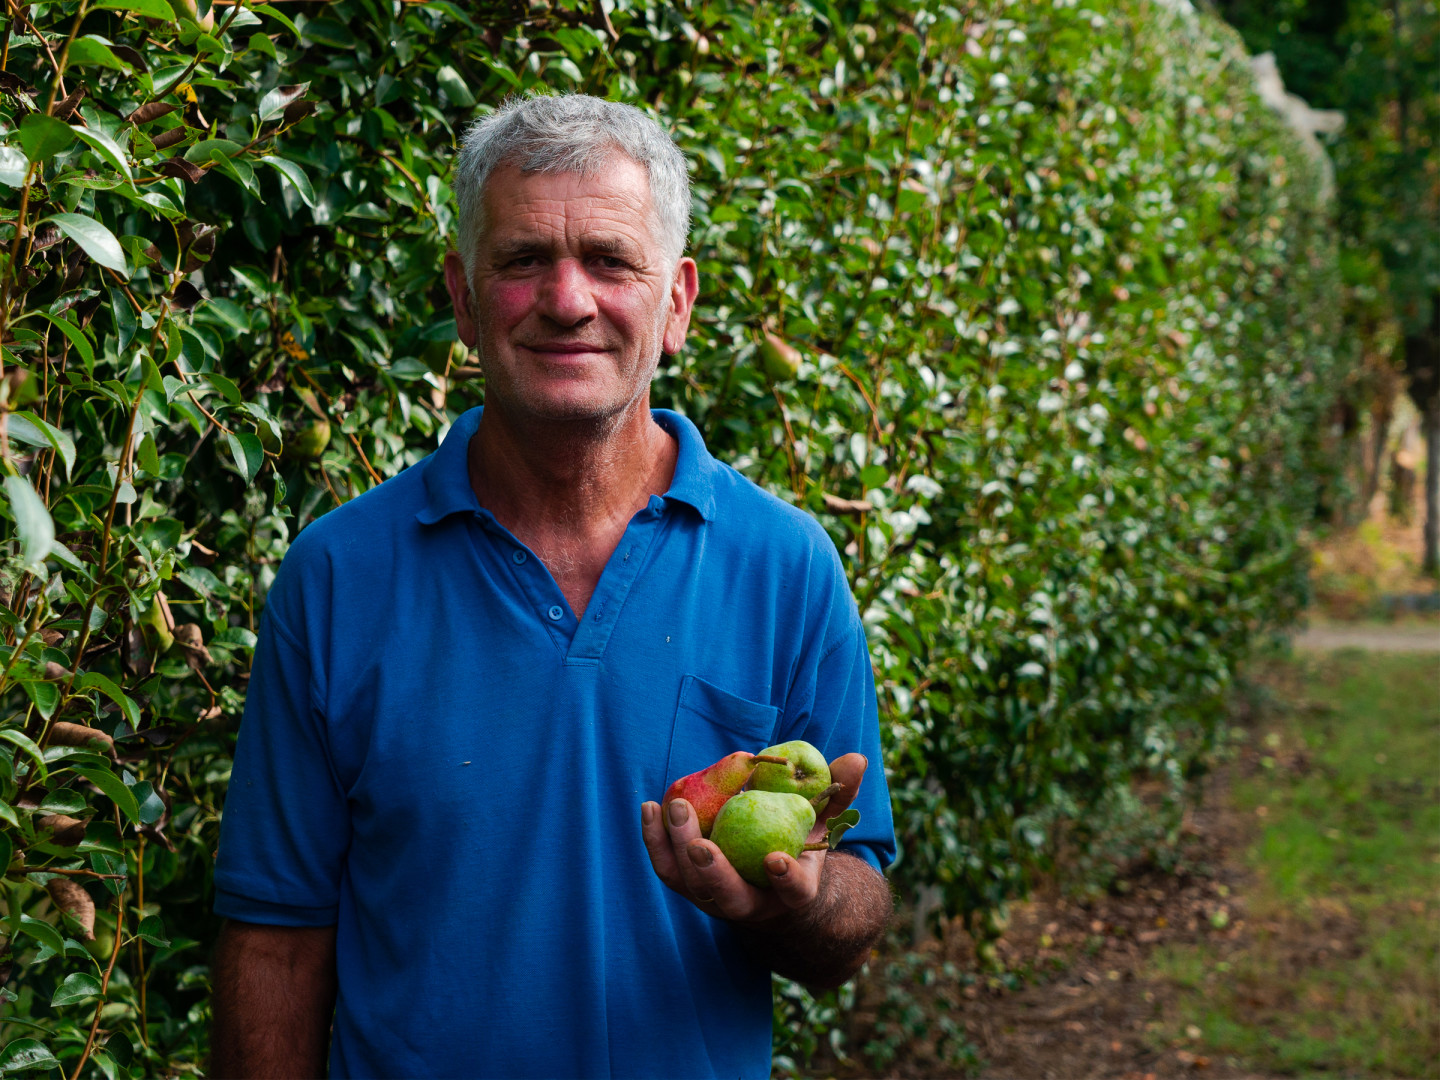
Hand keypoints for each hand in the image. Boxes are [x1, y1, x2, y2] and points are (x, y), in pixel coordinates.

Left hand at [640, 753, 866, 923]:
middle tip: (700, 840)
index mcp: (795, 892)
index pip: (794, 893)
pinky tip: (649, 807)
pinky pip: (668, 868)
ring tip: (672, 807)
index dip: (786, 880)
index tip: (777, 861)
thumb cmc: (804, 847)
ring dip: (678, 849)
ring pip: (692, 885)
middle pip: (728, 897)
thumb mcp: (827, 821)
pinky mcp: (691, 887)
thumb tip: (857, 759)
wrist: (776, 889)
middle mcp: (753, 905)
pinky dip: (656, 841)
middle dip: (712, 871)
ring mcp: (717, 900)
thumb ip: (839, 793)